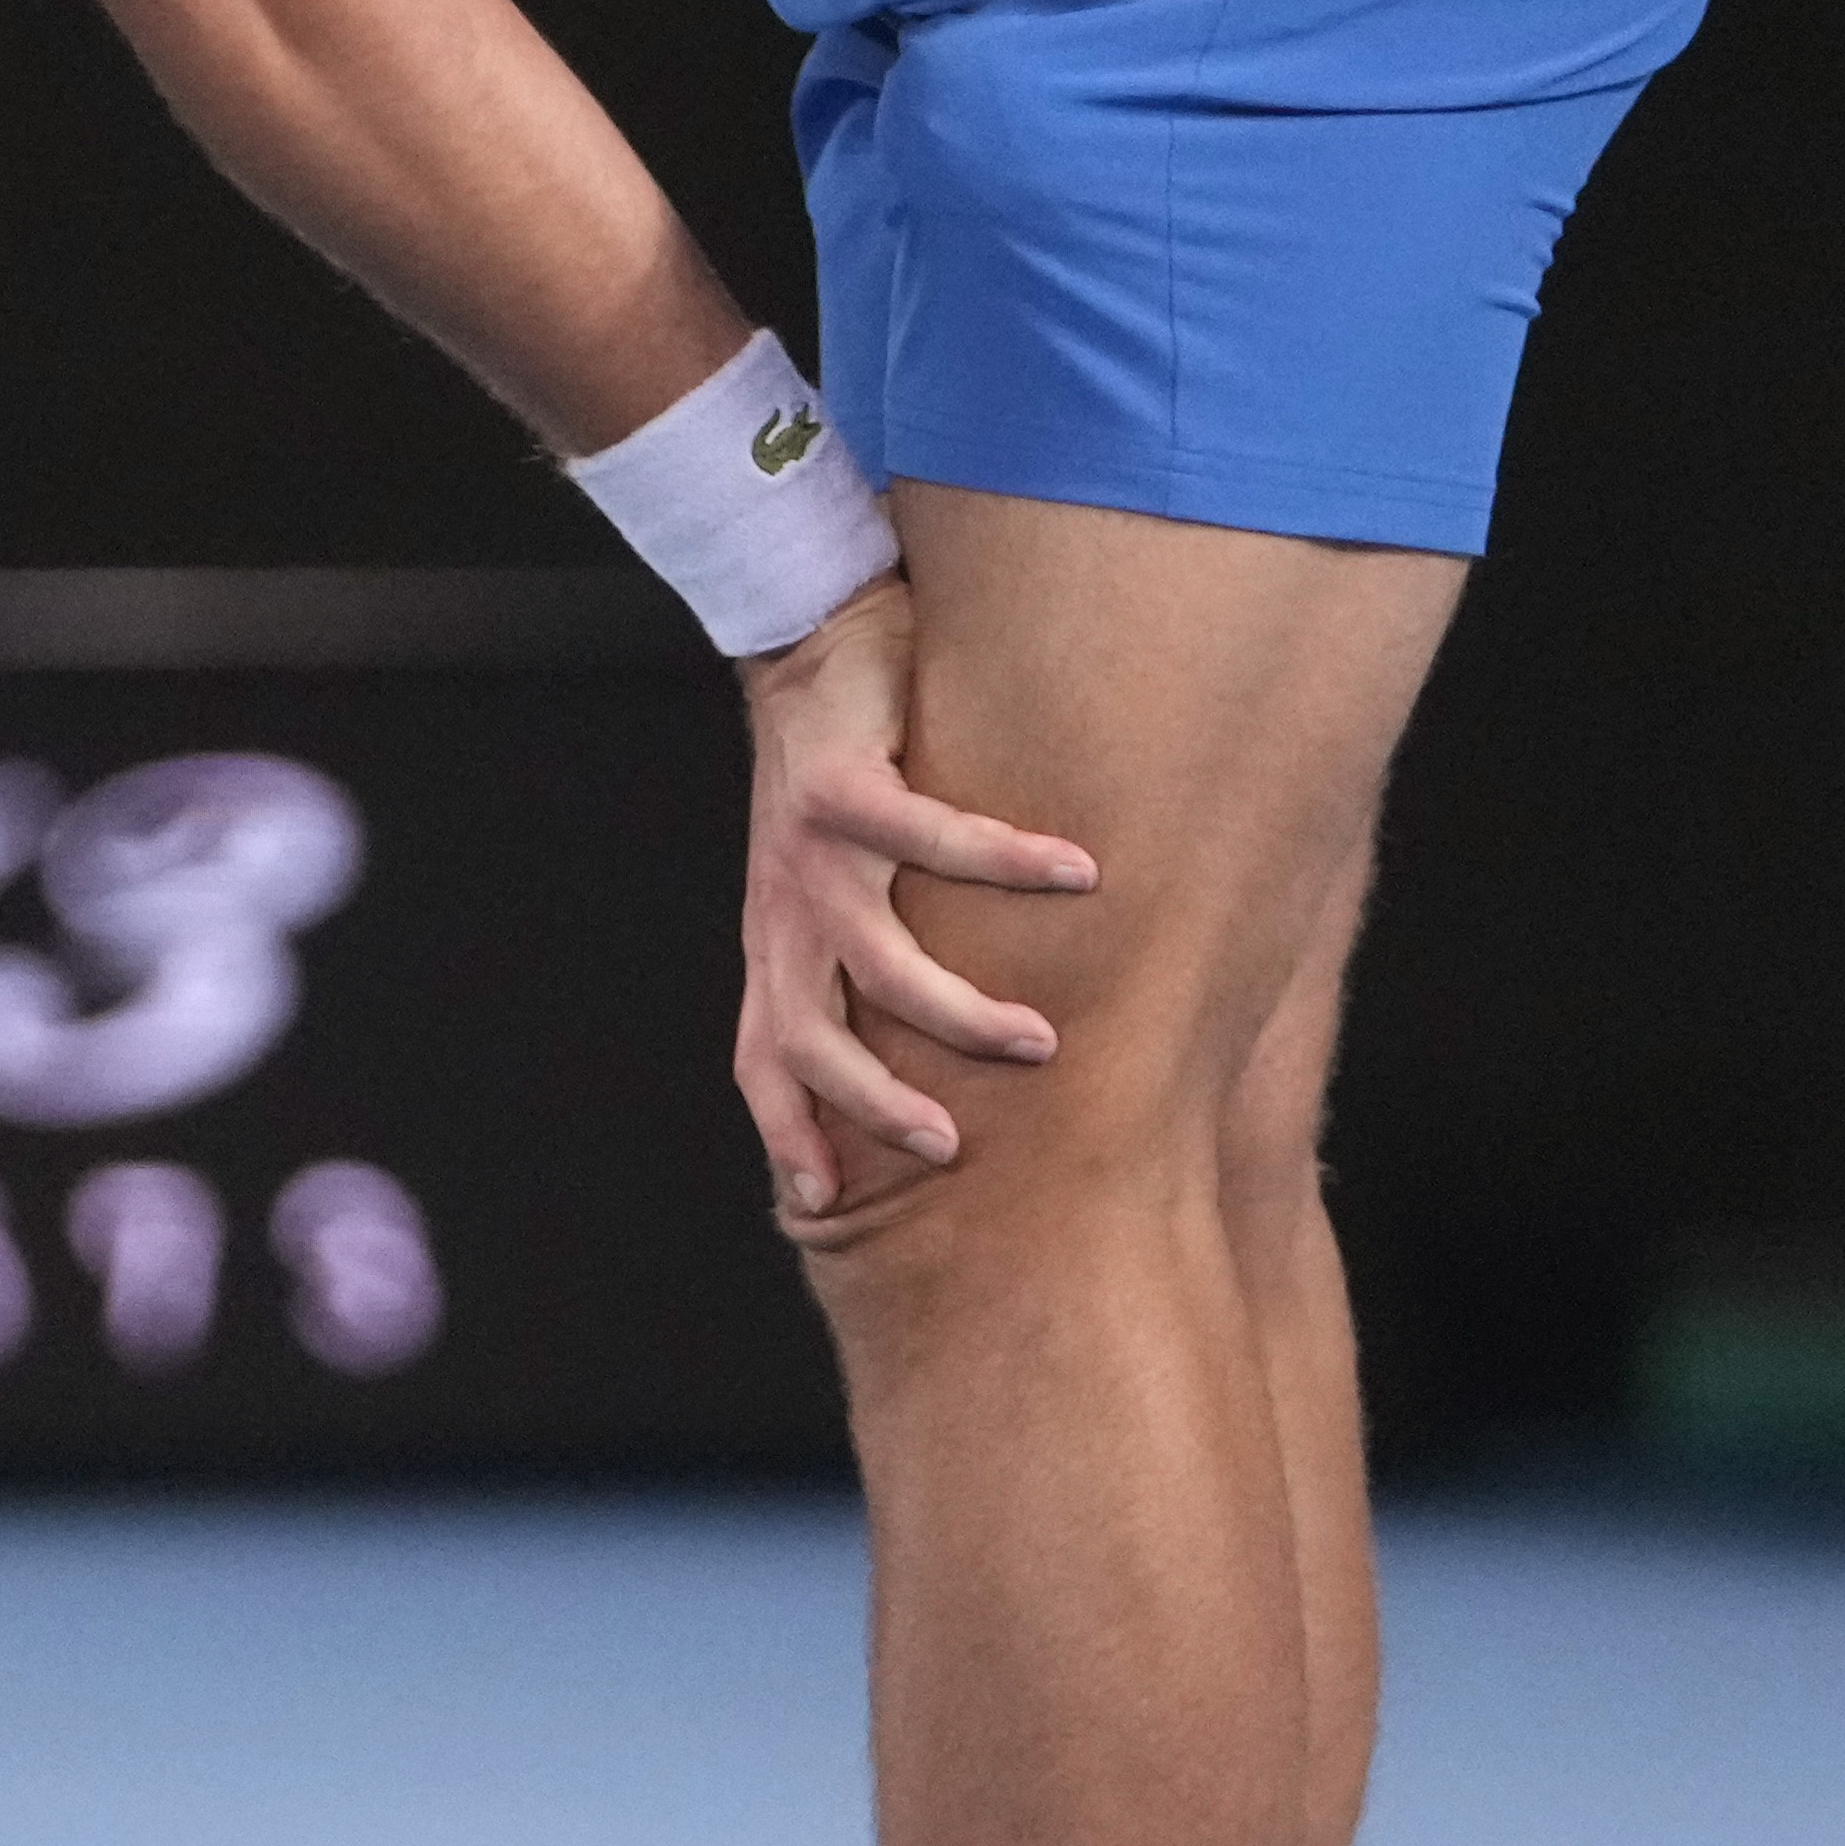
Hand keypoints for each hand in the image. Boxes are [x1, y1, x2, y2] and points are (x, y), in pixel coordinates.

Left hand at [730, 572, 1094, 1215]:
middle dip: (873, 1103)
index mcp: (779, 942)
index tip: (821, 1202)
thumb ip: (871, 952)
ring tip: (1038, 1042)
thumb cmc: (842, 777)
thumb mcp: (834, 880)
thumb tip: (947, 1035)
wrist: (804, 643)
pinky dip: (1009, 860)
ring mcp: (809, 852)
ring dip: (956, 1011)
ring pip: (878, 958)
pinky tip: (1082, 873)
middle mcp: (786, 911)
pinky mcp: (843, 784)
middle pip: (810, 1036)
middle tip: (952, 1148)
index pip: (763, 1058)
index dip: (786, 1130)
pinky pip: (933, 836)